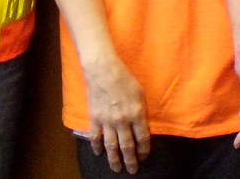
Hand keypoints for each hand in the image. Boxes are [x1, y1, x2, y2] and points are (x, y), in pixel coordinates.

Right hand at [84, 56, 150, 173]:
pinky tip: (98, 153)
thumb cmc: (125, 78)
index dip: (144, 150)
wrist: (103, 70)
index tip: (143, 156)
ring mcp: (107, 121)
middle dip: (130, 160)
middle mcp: (123, 121)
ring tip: (116, 168)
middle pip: (127, 146)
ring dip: (114, 159)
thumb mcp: (140, 94)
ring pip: (111, 146)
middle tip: (132, 170)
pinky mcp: (95, 118)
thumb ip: (141, 112)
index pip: (143, 138)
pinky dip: (96, 146)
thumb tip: (141, 126)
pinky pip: (95, 137)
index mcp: (137, 114)